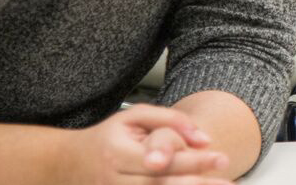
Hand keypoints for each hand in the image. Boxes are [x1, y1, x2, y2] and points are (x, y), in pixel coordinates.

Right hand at [64, 104, 231, 183]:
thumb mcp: (134, 117)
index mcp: (117, 154)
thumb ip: (170, 121)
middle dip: (197, 184)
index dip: (194, 161)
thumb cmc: (107, 137)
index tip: (222, 158)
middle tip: (228, 182)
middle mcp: (113, 181)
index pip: (163, 161)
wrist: (66, 163)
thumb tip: (204, 138)